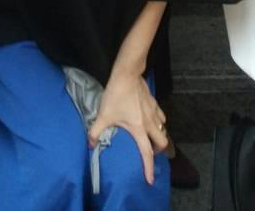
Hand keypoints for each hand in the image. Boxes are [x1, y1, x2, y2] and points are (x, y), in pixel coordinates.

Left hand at [89, 70, 167, 185]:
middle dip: (158, 150)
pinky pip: (161, 116)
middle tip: (150, 153)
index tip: (150, 180)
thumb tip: (90, 145)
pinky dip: (159, 122)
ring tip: (151, 138)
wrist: (127, 74)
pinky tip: (151, 120)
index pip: (146, 153)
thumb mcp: (103, 115)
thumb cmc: (116, 96)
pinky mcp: (154, 103)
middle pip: (162, 142)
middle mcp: (149, 123)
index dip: (149, 168)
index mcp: (138, 129)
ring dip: (159, 136)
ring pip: (163, 128)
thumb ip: (96, 131)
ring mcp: (153, 112)